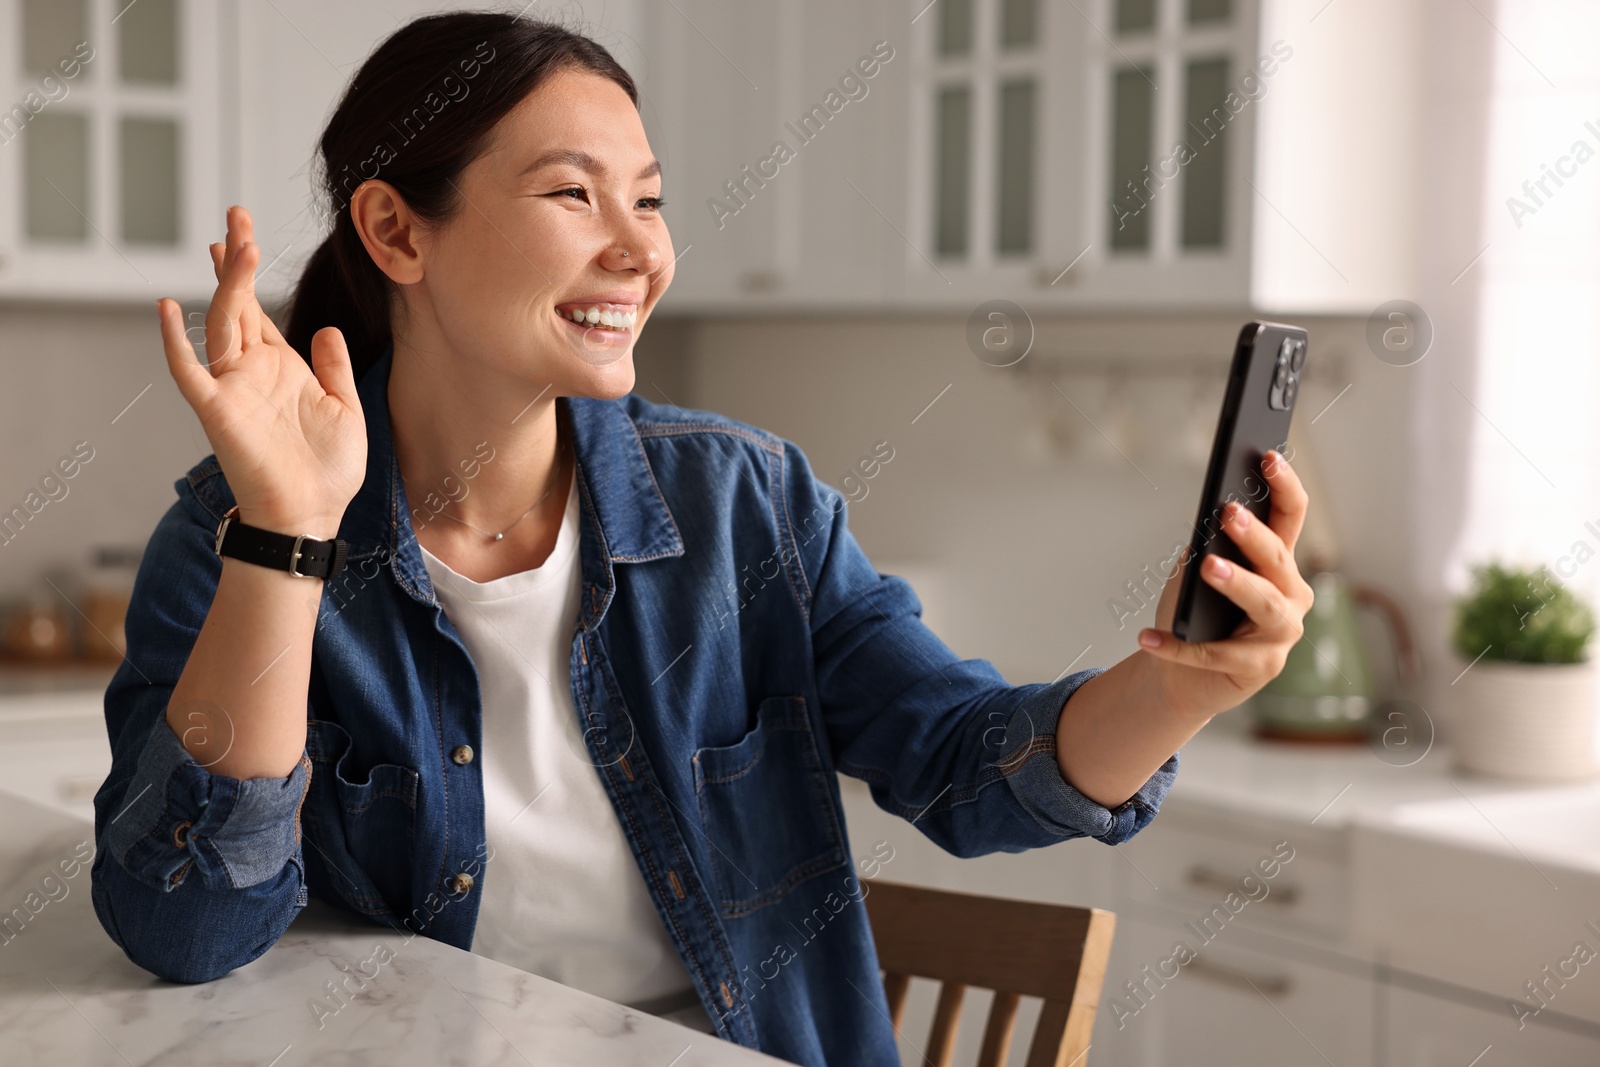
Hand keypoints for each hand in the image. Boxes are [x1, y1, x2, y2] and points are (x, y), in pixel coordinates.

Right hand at [158, 206, 366, 539]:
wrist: (310, 517)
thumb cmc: (328, 473)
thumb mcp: (346, 410)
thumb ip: (334, 368)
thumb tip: (327, 328)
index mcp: (282, 369)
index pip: (258, 310)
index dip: (248, 273)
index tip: (242, 234)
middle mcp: (253, 372)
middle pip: (237, 304)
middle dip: (235, 259)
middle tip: (235, 214)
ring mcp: (232, 388)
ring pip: (222, 323)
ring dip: (227, 283)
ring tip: (232, 243)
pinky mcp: (217, 411)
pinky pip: (189, 370)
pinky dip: (175, 341)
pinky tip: (169, 309)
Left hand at [1139, 451, 1314, 719]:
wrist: (1183, 675)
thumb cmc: (1195, 612)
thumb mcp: (1197, 572)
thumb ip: (1208, 547)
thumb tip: (1209, 528)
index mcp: (1280, 562)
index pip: (1291, 516)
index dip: (1284, 485)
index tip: (1267, 456)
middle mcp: (1292, 596)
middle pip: (1278, 558)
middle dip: (1254, 534)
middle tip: (1229, 512)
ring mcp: (1281, 634)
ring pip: (1264, 603)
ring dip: (1236, 582)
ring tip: (1208, 567)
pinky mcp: (1259, 669)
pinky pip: (1215, 653)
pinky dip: (1177, 645)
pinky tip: (1148, 637)